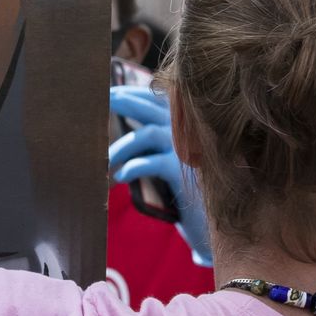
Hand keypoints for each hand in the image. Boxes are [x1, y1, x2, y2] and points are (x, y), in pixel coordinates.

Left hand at [108, 84, 211, 266]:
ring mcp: (186, 149)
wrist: (218, 224)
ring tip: (105, 162)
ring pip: (144, 135)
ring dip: (119, 147)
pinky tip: (120, 177)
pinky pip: (148, 163)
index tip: (110, 91)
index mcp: (184, 122)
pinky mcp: (182, 172)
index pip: (154, 96)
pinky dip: (130, 168)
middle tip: (97, 101)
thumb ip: (159, 139)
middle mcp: (187, 130)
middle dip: (121, 101)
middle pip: (147, 106)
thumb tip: (125, 124)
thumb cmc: (192, 190)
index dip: (131, 91)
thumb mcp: (175, 159)